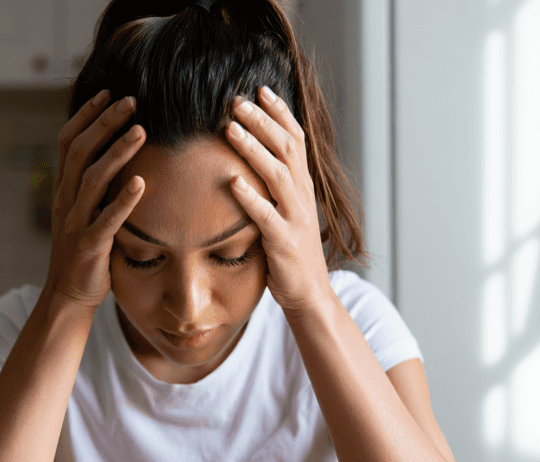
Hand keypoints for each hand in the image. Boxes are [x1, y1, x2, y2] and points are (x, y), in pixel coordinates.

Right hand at [46, 90, 147, 309]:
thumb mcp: (85, 212)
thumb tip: (119, 155)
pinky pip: (106, 219)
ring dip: (116, 152)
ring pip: (91, 179)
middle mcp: (65, 201)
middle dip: (104, 123)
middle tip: (131, 100)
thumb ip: (96, 186)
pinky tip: (140, 183)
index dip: (86, 115)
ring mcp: (75, 223)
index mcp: (63, 190)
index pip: (67, 142)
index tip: (108, 92)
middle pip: (80, 151)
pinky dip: (122, 199)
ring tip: (140, 131)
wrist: (69, 295)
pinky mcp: (90, 245)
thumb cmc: (86, 251)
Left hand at [225, 86, 333, 313]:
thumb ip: (273, 186)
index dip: (280, 112)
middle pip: (286, 148)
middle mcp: (302, 196)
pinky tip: (232, 181)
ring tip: (230, 129)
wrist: (309, 294)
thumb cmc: (290, 252)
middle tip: (237, 100)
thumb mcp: (285, 211)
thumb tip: (248, 158)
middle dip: (262, 121)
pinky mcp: (284, 242)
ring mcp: (295, 218)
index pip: (295, 139)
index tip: (260, 88)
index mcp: (302, 186)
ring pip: (277, 174)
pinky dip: (250, 197)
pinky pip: (266, 215)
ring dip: (253, 149)